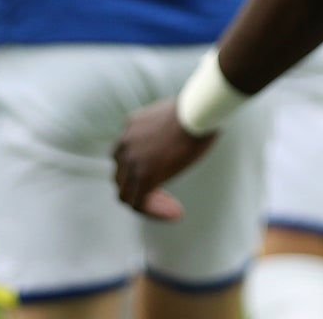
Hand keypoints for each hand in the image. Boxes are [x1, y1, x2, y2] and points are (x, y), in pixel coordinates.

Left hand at [114, 99, 212, 220]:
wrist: (201, 109)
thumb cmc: (199, 109)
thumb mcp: (173, 114)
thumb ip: (164, 129)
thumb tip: (177, 139)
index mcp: (132, 125)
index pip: (125, 154)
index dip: (140, 168)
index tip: (164, 172)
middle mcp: (125, 143)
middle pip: (122, 175)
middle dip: (142, 187)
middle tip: (166, 196)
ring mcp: (131, 160)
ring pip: (126, 192)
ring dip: (148, 202)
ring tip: (173, 209)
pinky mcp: (143, 175)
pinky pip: (139, 202)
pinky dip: (154, 211)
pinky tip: (176, 213)